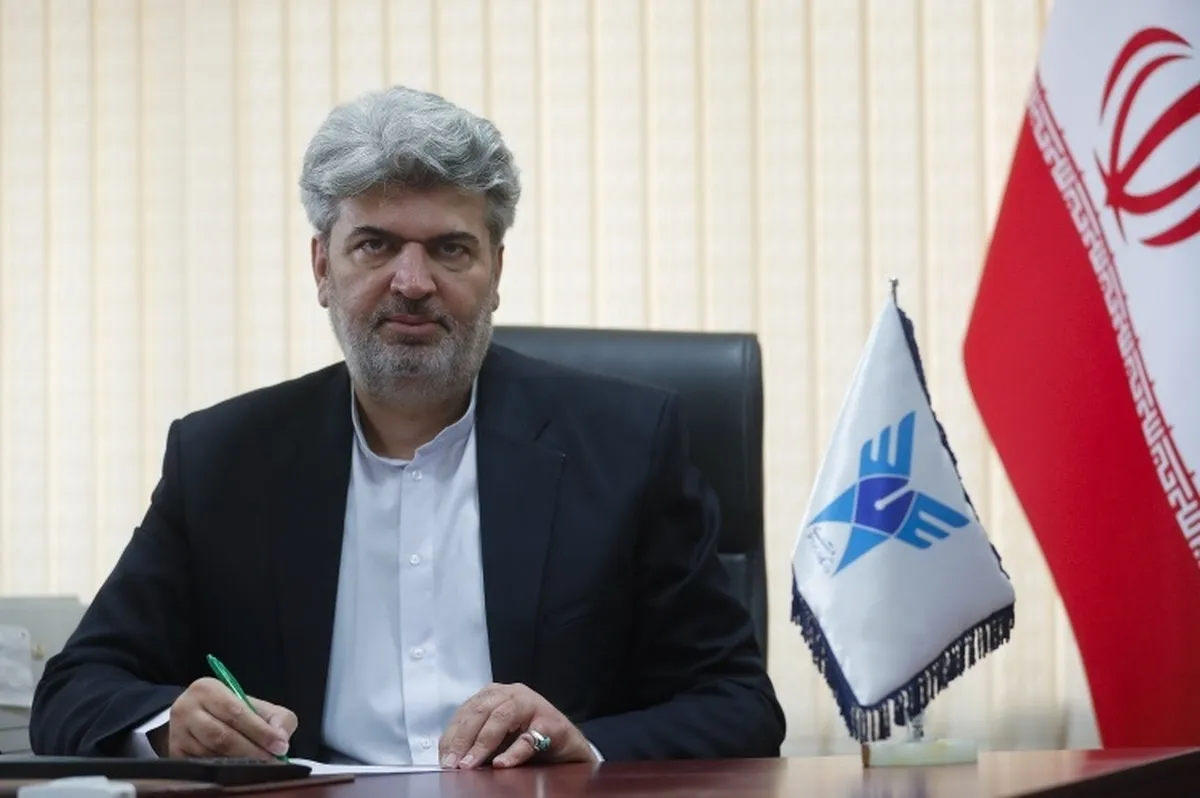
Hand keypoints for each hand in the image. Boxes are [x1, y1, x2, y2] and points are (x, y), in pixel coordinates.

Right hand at [154, 677, 296, 758]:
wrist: (196, 717)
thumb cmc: (231, 711)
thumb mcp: (254, 705)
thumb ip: (276, 717)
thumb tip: (281, 738)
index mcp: (207, 689)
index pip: (236, 712)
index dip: (260, 731)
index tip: (280, 746)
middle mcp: (186, 708)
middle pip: (221, 736)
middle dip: (251, 750)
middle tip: (272, 761)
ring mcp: (177, 733)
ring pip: (210, 753)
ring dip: (238, 762)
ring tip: (259, 766)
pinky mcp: (174, 754)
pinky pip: (201, 765)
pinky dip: (223, 769)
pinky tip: (238, 771)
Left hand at [438, 682, 597, 768]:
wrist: (569, 747)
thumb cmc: (529, 740)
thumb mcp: (498, 740)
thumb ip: (476, 742)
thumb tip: (450, 759)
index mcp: (495, 694)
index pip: (466, 711)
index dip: (452, 735)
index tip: (443, 759)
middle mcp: (512, 694)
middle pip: (480, 711)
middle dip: (463, 739)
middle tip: (453, 765)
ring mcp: (533, 705)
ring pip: (501, 716)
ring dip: (483, 743)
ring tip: (470, 765)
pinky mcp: (551, 723)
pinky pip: (530, 737)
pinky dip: (514, 752)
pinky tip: (502, 764)